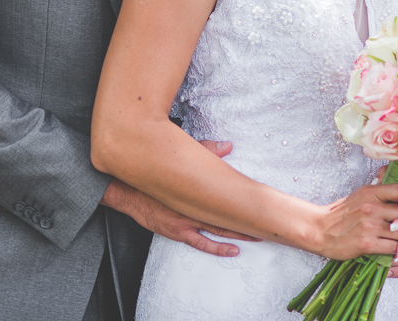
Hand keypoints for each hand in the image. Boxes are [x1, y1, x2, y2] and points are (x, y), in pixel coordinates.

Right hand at [100, 139, 257, 257]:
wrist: (129, 190)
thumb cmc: (155, 172)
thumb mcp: (181, 155)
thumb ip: (206, 149)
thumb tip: (227, 146)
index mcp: (197, 188)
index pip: (227, 196)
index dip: (246, 201)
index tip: (263, 202)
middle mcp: (193, 207)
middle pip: (226, 215)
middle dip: (247, 221)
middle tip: (268, 225)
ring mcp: (186, 222)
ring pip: (218, 231)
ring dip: (238, 235)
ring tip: (258, 238)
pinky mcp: (177, 232)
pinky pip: (201, 243)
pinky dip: (218, 248)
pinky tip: (233, 251)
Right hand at [310, 182, 397, 260]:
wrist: (320, 231)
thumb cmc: (341, 213)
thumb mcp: (359, 194)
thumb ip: (377, 187)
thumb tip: (389, 171)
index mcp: (370, 192)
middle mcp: (371, 207)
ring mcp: (370, 226)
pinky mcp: (367, 244)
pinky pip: (394, 247)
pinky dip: (397, 250)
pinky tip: (395, 249)